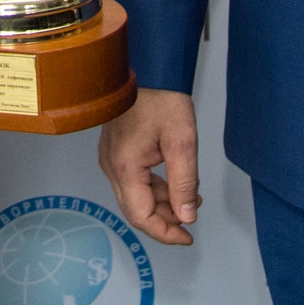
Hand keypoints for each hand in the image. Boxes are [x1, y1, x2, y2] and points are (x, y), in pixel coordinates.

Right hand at [97, 88, 200, 244]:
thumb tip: (187, 216)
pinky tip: (175, 183)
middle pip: (136, 210)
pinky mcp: (116, 150)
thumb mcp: (181, 142)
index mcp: (125, 166)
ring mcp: (111, 157)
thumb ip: (185, 183)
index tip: (187, 238)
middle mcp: (112, 165)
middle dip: (165, 220)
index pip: (142, 216)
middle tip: (191, 223)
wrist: (147, 66)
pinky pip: (133, 180)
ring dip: (162, 203)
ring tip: (192, 199)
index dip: (165, 233)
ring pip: (135, 196)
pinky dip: (154, 188)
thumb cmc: (161, 96)